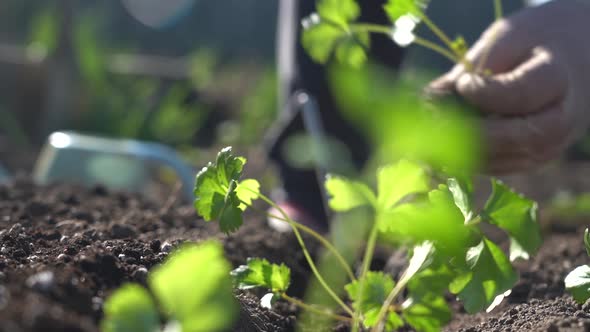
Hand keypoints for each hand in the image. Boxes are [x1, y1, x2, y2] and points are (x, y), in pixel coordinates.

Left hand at [428, 0, 589, 173]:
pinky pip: (496, 166)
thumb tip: (429, 99)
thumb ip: (473, 68)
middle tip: (430, 123)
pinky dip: (465, 157)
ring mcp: (550, 145)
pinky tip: (437, 145)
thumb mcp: (507, 39)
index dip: (485, 94)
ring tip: (426, 135)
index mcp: (559, 79)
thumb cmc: (534, 42)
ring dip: (459, 149)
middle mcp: (562, 120)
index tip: (461, 83)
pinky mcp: (532, 159)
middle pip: (513, 136)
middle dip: (467, 132)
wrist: (573, 59)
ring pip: (502, 158)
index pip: (520, 95)